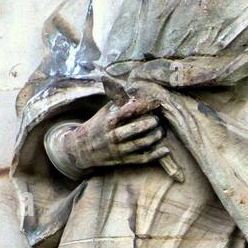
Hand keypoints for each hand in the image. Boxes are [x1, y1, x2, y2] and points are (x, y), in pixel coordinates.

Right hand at [50, 96, 168, 175]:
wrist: (82, 149)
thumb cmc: (98, 125)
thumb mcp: (105, 111)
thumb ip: (119, 101)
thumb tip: (134, 87)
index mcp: (110, 120)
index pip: (129, 111)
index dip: (144, 106)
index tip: (156, 102)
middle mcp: (114, 135)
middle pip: (136, 129)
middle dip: (151, 122)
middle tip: (158, 118)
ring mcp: (119, 149)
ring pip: (141, 144)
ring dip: (155, 137)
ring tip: (162, 131)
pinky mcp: (124, 160)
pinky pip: (142, 159)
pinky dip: (155, 155)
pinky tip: (165, 150)